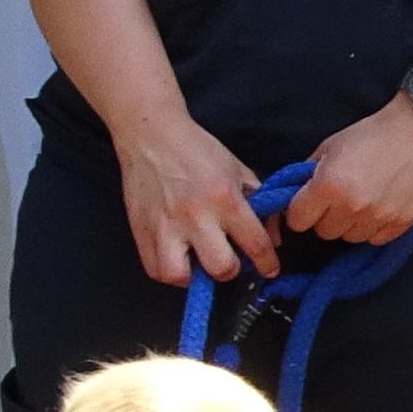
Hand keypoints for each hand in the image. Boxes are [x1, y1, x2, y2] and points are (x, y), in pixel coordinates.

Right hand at [120, 116, 278, 288]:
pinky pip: (154, 269)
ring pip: (180, 276)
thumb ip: (256, 202)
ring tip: (197, 262)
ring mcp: (164, 226)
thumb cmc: (197, 150)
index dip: (267, 263)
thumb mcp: (237, 169)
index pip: (255, 243)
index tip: (269, 269)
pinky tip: (177, 257)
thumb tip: (272, 235)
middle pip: (221, 267)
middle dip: (230, 269)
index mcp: (225, 198)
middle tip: (228, 259)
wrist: (152, 135)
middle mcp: (195, 216)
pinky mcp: (140, 230)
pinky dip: (168, 270)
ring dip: (193, 276)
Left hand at [290, 97, 412, 245]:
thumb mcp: (331, 145)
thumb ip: (308, 173)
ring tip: (365, 199)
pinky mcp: (403, 222)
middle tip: (341, 197)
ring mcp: (379, 216)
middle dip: (328, 216)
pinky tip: (382, 205)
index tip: (310, 204)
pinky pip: (377, 239)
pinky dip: (376, 226)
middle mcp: (352, 205)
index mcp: (328, 184)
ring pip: (351, 238)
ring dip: (353, 223)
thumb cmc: (374, 133)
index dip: (301, 211)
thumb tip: (295, 194)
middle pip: (324, 232)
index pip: (297, 220)